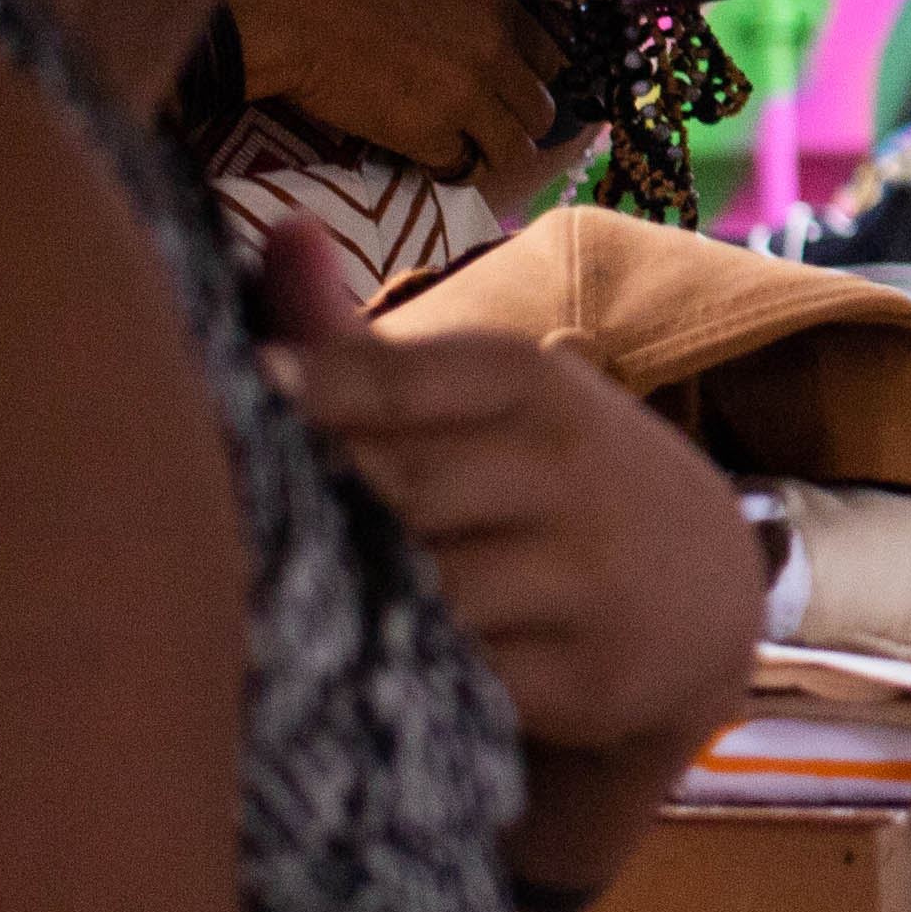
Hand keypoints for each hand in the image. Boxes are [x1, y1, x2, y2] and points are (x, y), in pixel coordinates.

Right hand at [230, 0, 572, 187]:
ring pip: (516, 150)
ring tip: (460, 149)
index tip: (504, 89)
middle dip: (514, 122)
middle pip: (541, 111)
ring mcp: (467, 94)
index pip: (551, 57)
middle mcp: (496, 47)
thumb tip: (487, 38)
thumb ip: (470, 6)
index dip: (526, 79)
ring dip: (490, 153)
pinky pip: (461, 167)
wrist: (288, 7)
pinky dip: (444, 166)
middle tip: (482, 126)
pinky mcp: (431, 134)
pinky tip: (422, 153)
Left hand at [248, 224, 761, 760]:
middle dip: (308, 511)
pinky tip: (341, 672)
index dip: (305, 392)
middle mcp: (566, 469)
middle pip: (399, 490)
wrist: (703, 594)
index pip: (397, 381)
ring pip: (426, 592)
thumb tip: (283, 231)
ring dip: (342, 603)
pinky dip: (398, 677)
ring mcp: (586, 576)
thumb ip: (368, 352)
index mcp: (529, 384)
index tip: (236, 400)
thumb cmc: (549, 483)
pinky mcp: (590, 676)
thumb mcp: (489, 405)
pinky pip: (463, 680)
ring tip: (254, 607)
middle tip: (206, 528)